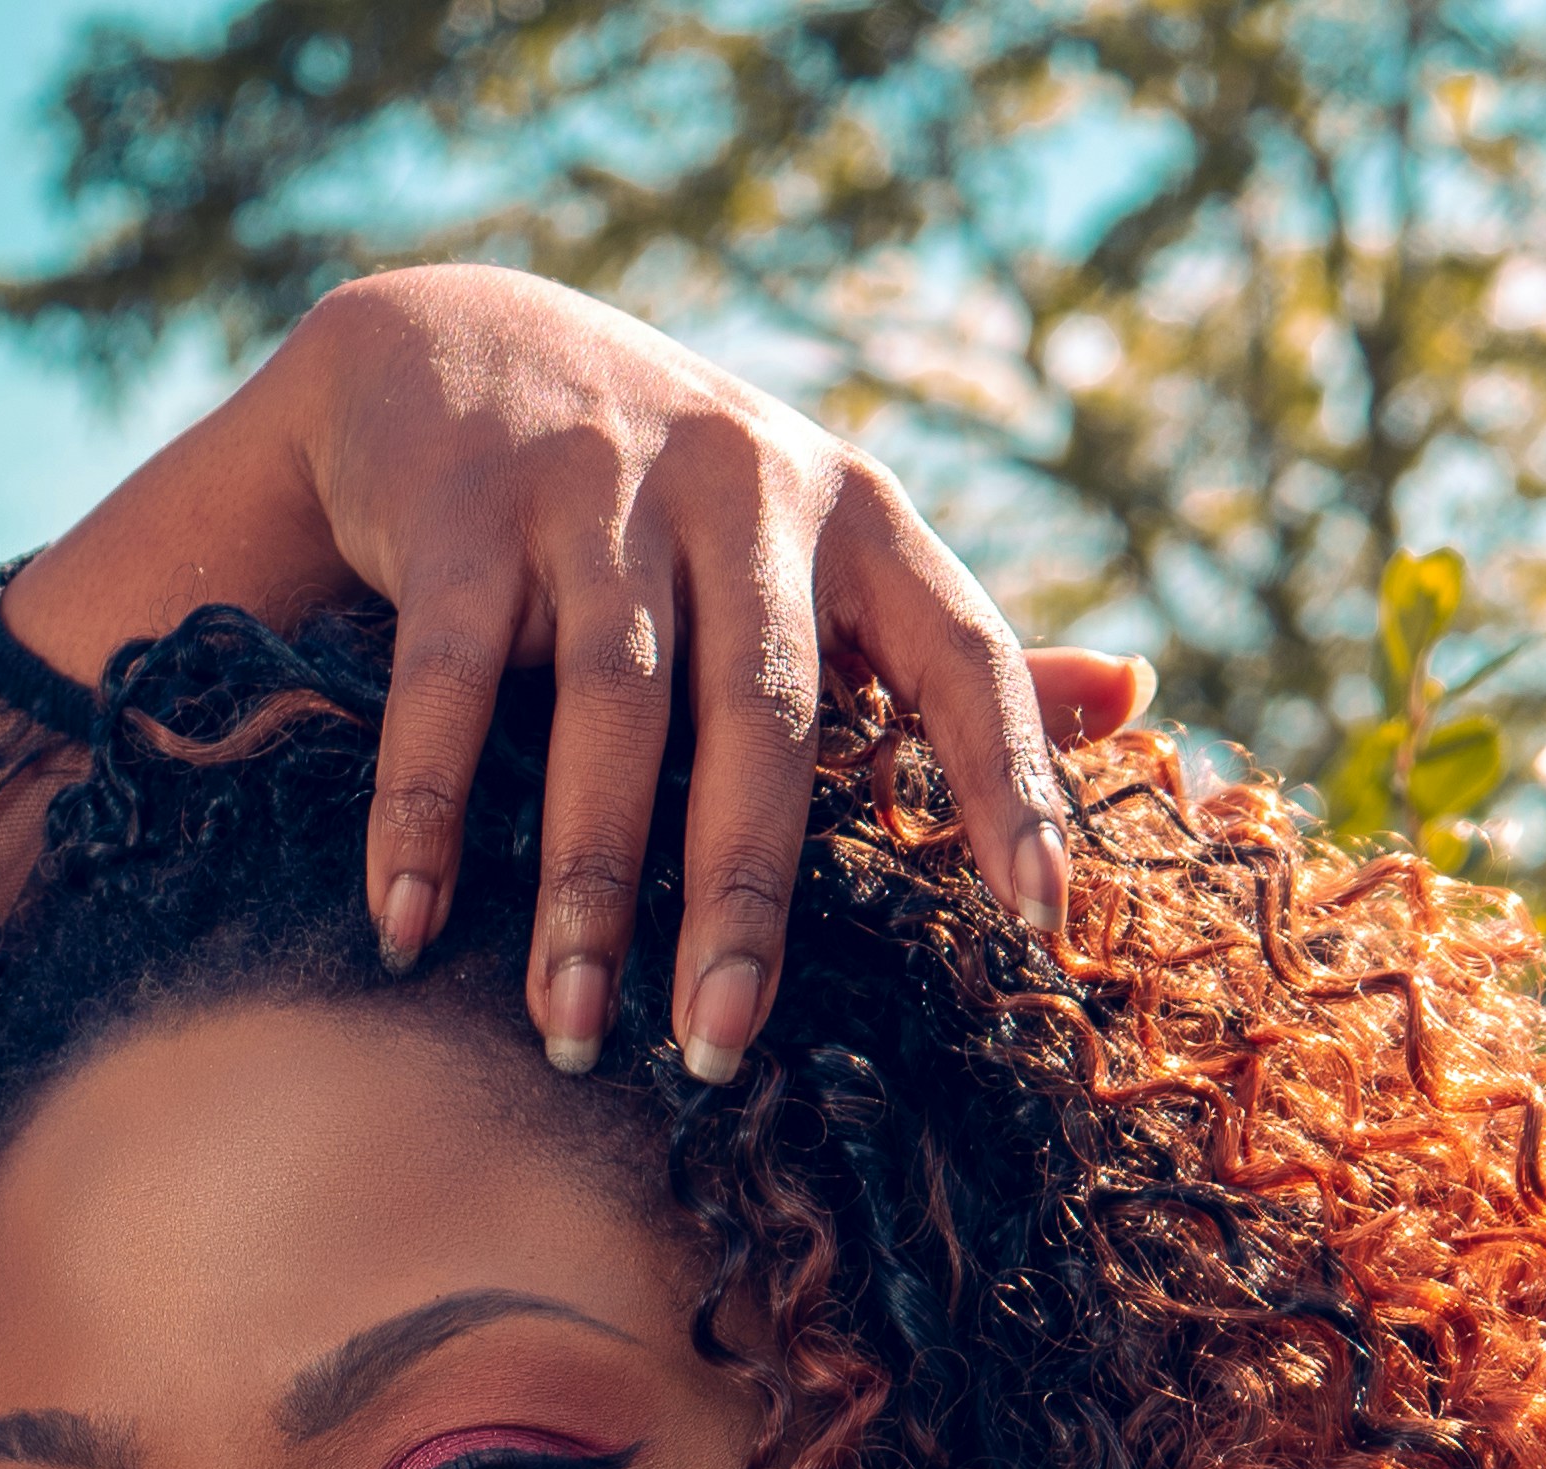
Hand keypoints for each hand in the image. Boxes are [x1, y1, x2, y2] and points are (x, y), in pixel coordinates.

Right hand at [7, 264, 1147, 1081]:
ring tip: (568, 1030)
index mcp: (855, 516)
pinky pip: (452, 679)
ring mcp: (601, 485)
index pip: (963, 652)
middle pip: (765, 712)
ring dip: (587, 883)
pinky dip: (426, 807)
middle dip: (743, 890)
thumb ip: (947, 649)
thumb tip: (1136, 698)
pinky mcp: (467, 503)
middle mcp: (744, 488)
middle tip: (721, 1044)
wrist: (451, 346)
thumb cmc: (665, 504)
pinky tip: (409, 926)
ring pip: (611, 708)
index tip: (1043, 921)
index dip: (1010, 780)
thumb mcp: (816, 552)